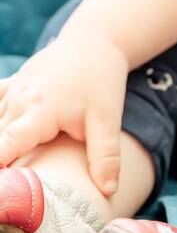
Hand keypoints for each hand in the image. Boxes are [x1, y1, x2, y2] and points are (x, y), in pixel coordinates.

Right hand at [0, 31, 128, 194]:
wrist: (96, 39)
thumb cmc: (101, 78)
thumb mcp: (108, 118)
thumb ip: (105, 155)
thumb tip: (109, 192)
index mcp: (38, 112)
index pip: (4, 147)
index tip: (3, 190)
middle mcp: (17, 102)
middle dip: (3, 162)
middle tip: (13, 186)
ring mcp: (11, 92)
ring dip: (4, 143)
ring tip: (13, 162)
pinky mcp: (11, 86)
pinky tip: (8, 127)